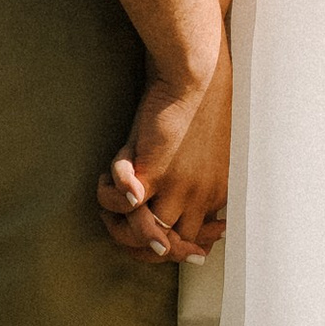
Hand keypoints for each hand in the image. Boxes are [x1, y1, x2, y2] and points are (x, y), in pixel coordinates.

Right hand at [98, 52, 230, 261]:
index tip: (165, 243)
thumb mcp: (202, 154)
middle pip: (170, 248)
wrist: (195, 77)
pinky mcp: (152, 173)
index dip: (177, 249)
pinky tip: (108, 177)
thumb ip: (191, 182)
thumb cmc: (197, 106)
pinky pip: (123, 204)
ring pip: (143, 235)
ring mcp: (176, 189)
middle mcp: (198, 198)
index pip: (196, 242)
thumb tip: (167, 202)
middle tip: (123, 225)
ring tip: (110, 207)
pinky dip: (110, 196)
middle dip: (142, 245)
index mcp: (215, 194)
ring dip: (119, 225)